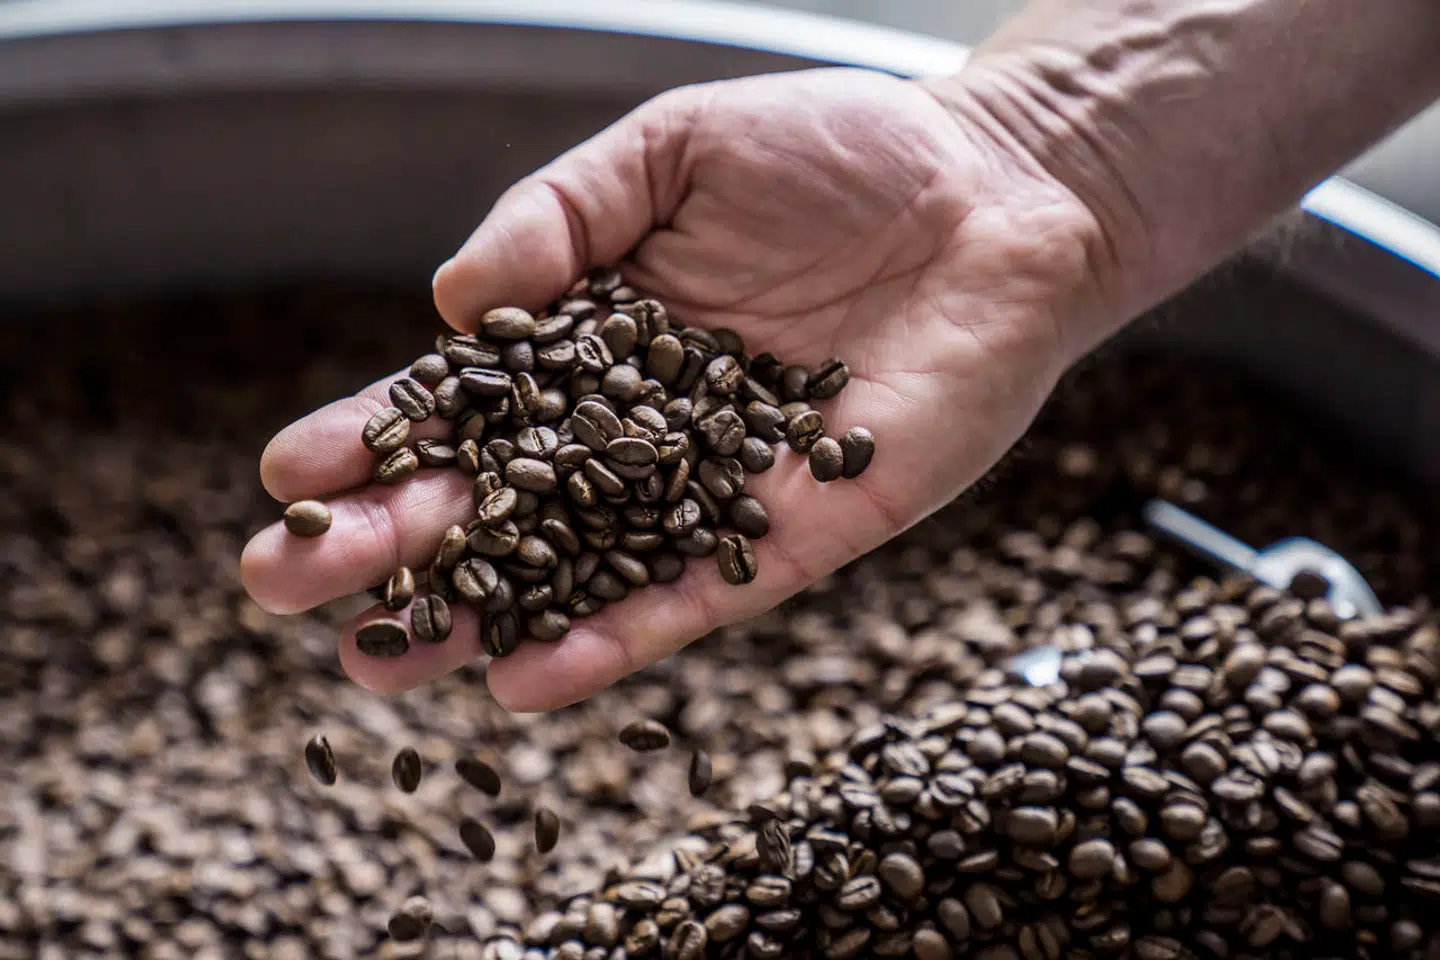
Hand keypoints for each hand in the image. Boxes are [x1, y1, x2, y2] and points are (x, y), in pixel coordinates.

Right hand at [241, 67, 1106, 710]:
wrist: (998, 195)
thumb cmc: (839, 155)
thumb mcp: (672, 149)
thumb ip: (560, 214)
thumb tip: (452, 301)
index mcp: (602, 337)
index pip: (471, 399)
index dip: (380, 436)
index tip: (290, 473)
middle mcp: (645, 427)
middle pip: (503, 497)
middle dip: (395, 543)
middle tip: (286, 584)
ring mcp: (716, 487)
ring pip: (580, 569)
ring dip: (481, 618)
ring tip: (379, 662)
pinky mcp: (797, 530)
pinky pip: (697, 596)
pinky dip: (618, 638)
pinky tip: (530, 678)